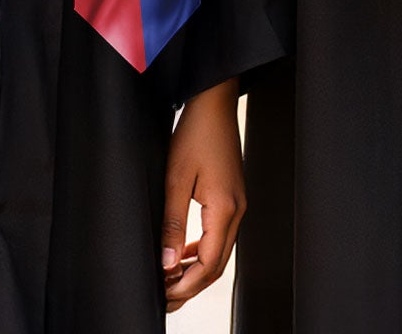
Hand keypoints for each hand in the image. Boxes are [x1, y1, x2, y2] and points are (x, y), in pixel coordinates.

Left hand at [161, 79, 245, 309]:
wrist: (215, 103)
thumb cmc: (196, 135)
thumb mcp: (175, 179)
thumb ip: (172, 225)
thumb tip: (167, 264)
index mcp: (225, 208)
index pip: (209, 264)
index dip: (186, 285)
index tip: (163, 295)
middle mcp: (237, 210)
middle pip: (218, 264)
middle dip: (191, 286)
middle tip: (163, 298)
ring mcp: (238, 204)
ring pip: (220, 252)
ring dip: (196, 271)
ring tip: (169, 281)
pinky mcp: (232, 198)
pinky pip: (220, 236)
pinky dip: (202, 252)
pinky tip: (183, 254)